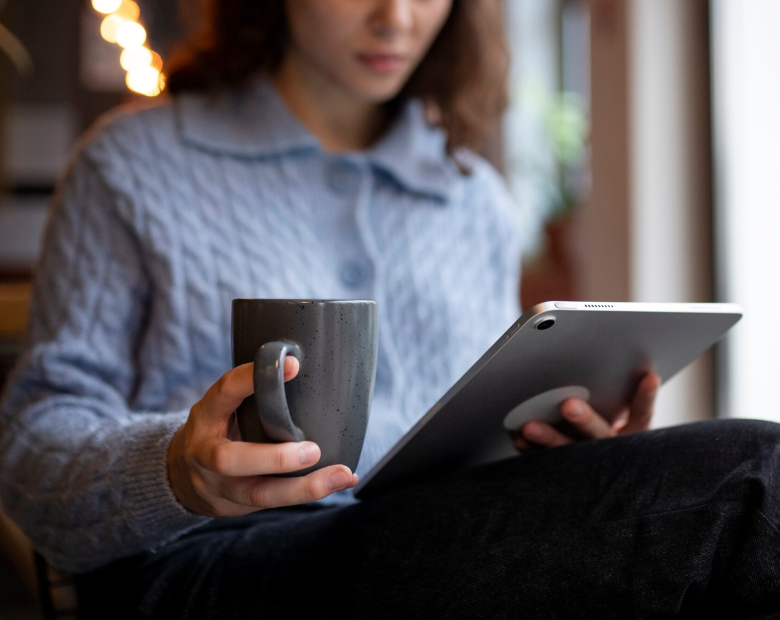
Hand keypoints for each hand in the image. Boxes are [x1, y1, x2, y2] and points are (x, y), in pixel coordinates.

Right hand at [167, 357, 357, 516]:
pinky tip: (342, 480)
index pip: (225, 391)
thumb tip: (303, 365)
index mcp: (206, 414)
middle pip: (229, 460)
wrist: (181, 476)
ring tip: (342, 474)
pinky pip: (274, 503)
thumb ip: (251, 395)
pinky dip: (311, 493)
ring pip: (258, 493)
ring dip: (304, 487)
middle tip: (312, 450)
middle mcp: (205, 453)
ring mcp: (218, 485)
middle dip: (273, 458)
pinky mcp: (235, 506)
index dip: (253, 378)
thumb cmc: (217, 429)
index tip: (294, 365)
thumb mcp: (222, 407)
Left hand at [512, 372, 661, 452]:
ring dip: (549, 438)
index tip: (649, 376)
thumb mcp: (617, 408)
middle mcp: (613, 448)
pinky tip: (519, 439)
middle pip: (601, 435)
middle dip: (585, 419)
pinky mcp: (565, 470)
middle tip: (568, 405)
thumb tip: (623, 359)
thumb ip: (618, 390)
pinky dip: (532, 450)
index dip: (646, 397)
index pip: (643, 413)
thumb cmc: (605, 419)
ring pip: (570, 450)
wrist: (598, 462)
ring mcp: (590, 462)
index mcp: (633, 432)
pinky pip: (548, 461)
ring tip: (529, 426)